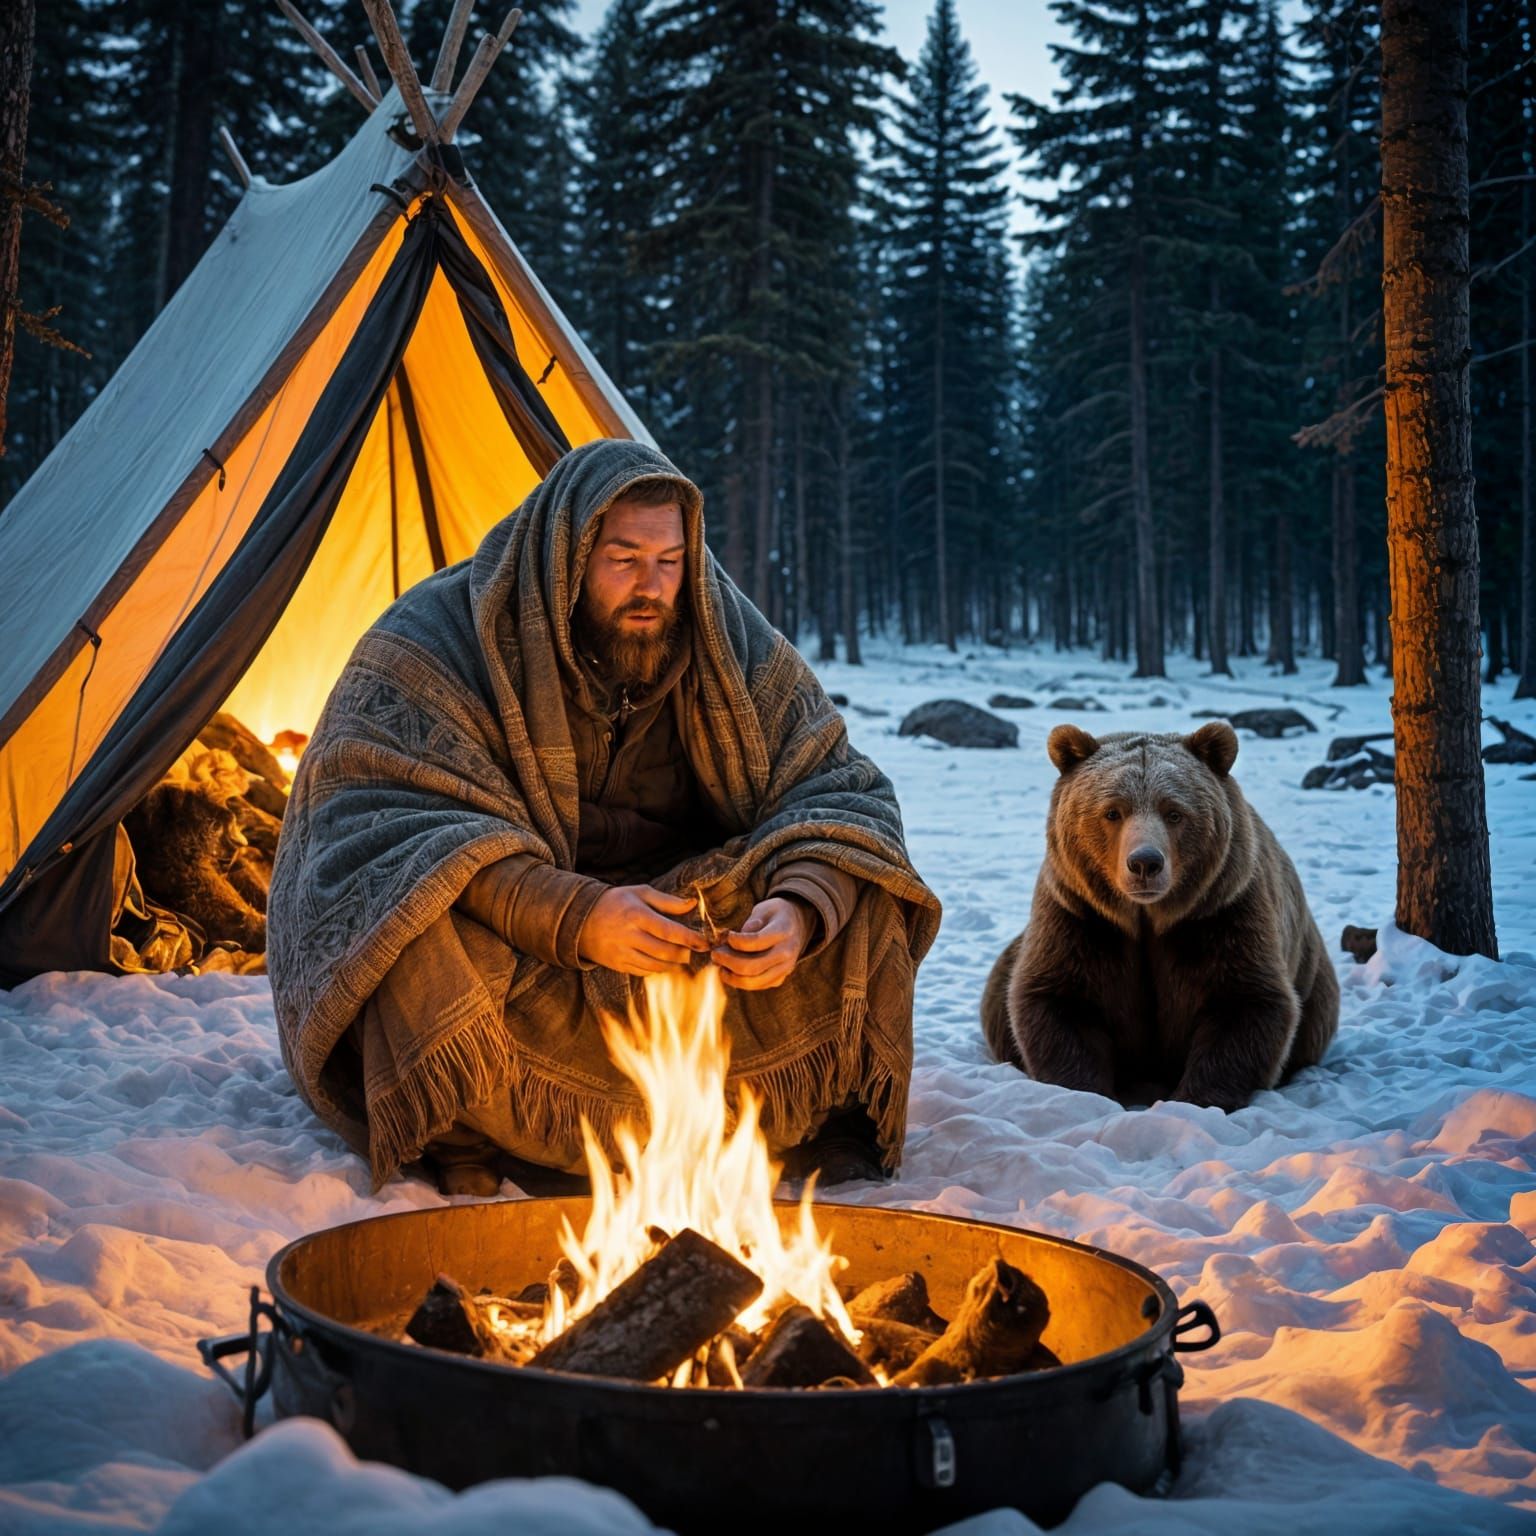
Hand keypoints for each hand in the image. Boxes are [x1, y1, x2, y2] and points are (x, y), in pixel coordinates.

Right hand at [577, 884, 709, 975]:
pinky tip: (663, 962)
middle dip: (684, 954)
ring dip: (673, 964)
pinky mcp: (617, 964)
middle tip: (692, 951)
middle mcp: (629, 935)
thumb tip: (693, 904)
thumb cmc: (615, 902)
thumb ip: (667, 900)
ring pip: (655, 965)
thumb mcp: (639, 893)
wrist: (581, 920)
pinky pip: (643, 971)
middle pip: (664, 951)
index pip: (669, 931)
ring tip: (680, 957)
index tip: (704, 943)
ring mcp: (622, 952)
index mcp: (636, 915)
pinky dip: (657, 969)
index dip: (689, 939)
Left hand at [712, 897, 811, 990]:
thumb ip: (752, 921)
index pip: (756, 941)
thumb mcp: (765, 908)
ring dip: (731, 976)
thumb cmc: (775, 914)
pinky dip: (739, 981)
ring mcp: (785, 969)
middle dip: (728, 961)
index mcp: (784, 931)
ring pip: (753, 982)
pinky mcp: (779, 979)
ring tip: (719, 965)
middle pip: (752, 967)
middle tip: (715, 954)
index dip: (735, 941)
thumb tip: (736, 937)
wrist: (797, 926)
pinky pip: (757, 986)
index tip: (726, 936)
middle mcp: (787, 953)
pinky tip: (729, 971)